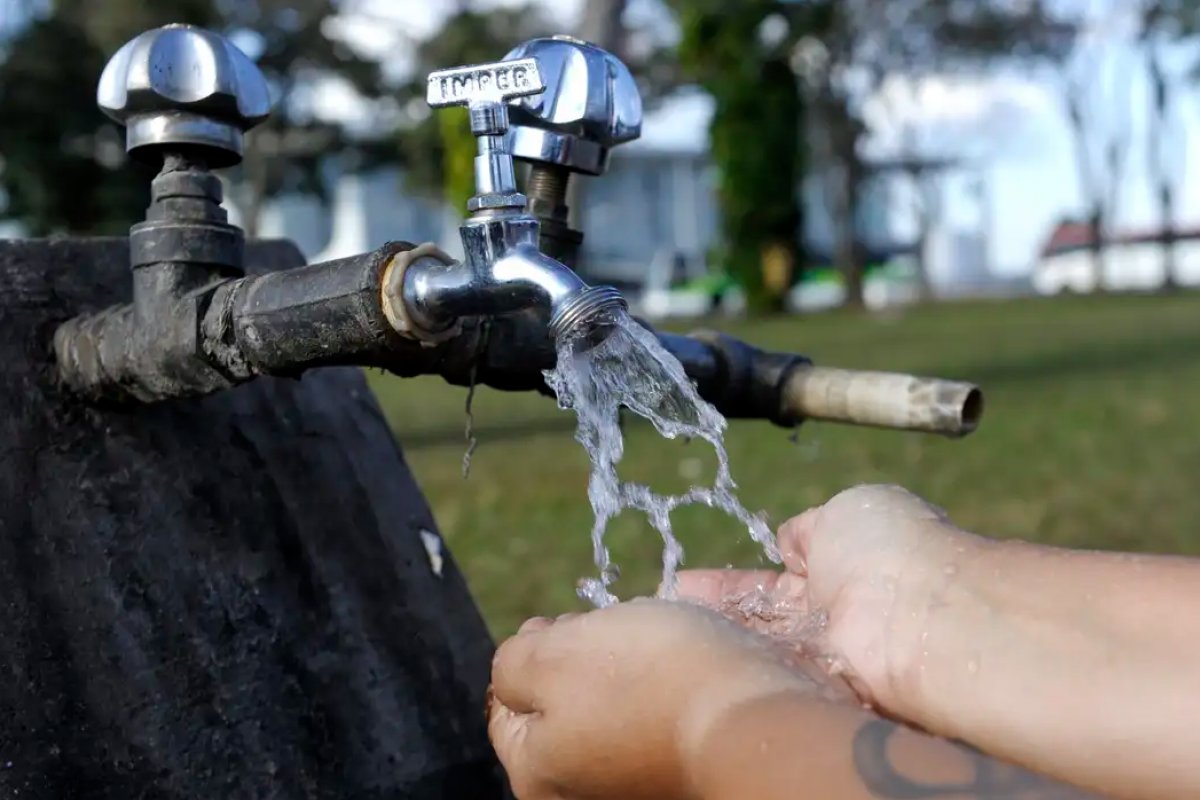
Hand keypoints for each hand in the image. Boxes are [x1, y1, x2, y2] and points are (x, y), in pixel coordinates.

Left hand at [487, 599, 843, 799]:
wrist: (757, 719)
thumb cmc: (647, 680)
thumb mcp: (551, 656)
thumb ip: (512, 663)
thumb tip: (516, 668)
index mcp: (537, 775)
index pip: (506, 708)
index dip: (529, 651)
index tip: (559, 620)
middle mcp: (583, 795)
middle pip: (562, 708)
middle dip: (579, 659)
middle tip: (608, 628)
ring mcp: (636, 787)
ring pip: (612, 709)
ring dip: (626, 671)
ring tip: (654, 643)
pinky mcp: (683, 773)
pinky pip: (659, 720)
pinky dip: (666, 690)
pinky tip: (685, 668)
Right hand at [677, 484, 980, 709]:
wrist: (923, 615)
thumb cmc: (891, 549)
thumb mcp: (846, 511)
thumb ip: (810, 528)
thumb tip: (789, 539)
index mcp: (843, 564)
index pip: (776, 577)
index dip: (732, 582)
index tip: (687, 582)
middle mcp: (833, 614)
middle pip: (761, 616)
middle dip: (715, 611)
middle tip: (666, 607)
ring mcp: (825, 654)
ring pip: (759, 645)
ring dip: (716, 636)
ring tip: (664, 629)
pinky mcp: (819, 689)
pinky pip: (768, 673)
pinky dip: (733, 663)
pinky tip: (689, 654)